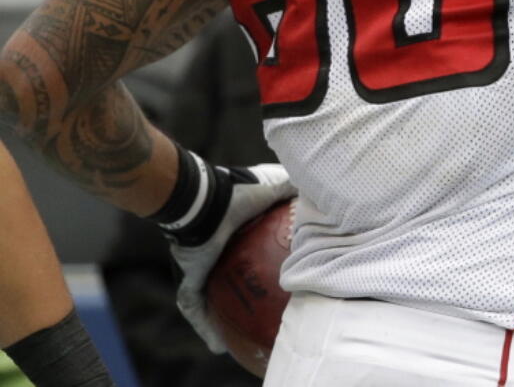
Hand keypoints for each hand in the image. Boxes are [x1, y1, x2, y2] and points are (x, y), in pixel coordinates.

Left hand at [164, 163, 295, 351]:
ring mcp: (198, 271)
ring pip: (207, 302)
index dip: (250, 266)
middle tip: (251, 312)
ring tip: (232, 341)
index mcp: (228, 238)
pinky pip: (195, 308)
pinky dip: (204, 327)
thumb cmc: (233, 199)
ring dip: (215, 322)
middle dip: (231, 297)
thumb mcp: (264, 195)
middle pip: (222, 281)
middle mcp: (212, 257)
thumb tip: (306, 185)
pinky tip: (216, 345)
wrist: (203, 207)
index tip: (265, 274)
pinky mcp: (190, 281)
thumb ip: (284, 190)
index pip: (239, 256)